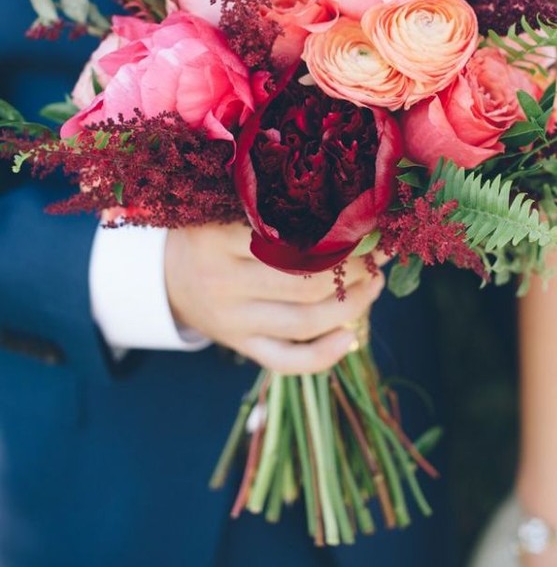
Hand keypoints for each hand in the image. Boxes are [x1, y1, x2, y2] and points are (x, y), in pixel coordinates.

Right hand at [164, 221, 383, 373]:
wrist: (166, 275)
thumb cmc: (210, 232)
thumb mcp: (224, 207)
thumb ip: (269, 206)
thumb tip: (345, 206)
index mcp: (217, 238)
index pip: (290, 240)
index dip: (339, 236)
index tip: (367, 224)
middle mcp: (222, 283)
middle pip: (305, 284)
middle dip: (354, 271)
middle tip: (378, 256)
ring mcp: (231, 321)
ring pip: (304, 323)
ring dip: (351, 306)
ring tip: (375, 284)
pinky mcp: (239, 346)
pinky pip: (286, 360)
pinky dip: (324, 355)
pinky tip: (351, 337)